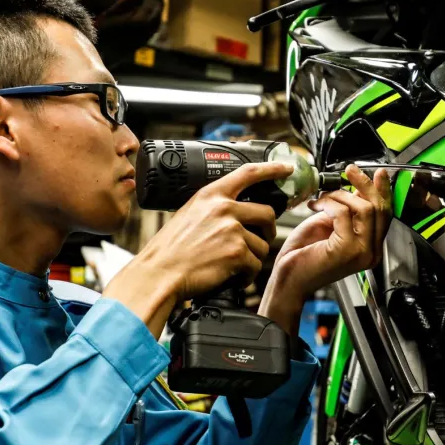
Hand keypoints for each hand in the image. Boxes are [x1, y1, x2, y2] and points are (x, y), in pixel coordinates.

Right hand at [104, 161, 292, 336]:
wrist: (158, 273)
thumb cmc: (168, 250)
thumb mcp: (187, 215)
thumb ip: (212, 210)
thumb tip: (235, 216)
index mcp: (210, 195)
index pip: (248, 173)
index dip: (272, 168)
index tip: (286, 167)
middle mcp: (224, 208)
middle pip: (266, 213)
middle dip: (267, 229)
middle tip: (259, 239)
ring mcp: (232, 230)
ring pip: (262, 244)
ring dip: (252, 258)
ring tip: (232, 266)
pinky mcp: (237, 253)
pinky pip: (255, 266)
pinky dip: (246, 276)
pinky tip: (231, 277)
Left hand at [260, 165, 391, 335]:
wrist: (288, 279)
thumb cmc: (304, 255)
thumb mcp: (329, 225)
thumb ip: (347, 210)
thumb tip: (356, 189)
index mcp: (369, 248)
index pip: (385, 214)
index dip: (383, 191)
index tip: (377, 174)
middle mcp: (370, 252)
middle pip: (379, 209)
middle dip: (365, 185)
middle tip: (350, 170)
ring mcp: (362, 252)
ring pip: (364, 209)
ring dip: (340, 196)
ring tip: (322, 197)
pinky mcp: (347, 250)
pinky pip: (343, 213)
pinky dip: (328, 203)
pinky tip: (315, 205)